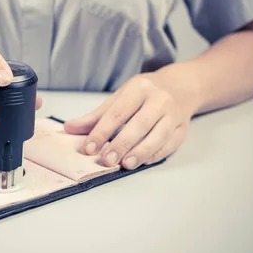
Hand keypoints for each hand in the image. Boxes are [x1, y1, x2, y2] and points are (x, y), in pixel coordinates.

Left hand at [63, 72, 196, 168]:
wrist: (181, 87)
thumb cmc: (145, 93)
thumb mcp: (120, 97)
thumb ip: (96, 116)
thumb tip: (69, 128)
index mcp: (139, 88)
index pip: (117, 113)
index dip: (101, 132)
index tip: (89, 148)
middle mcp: (159, 99)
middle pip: (138, 125)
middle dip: (121, 145)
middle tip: (106, 160)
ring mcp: (173, 114)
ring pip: (157, 136)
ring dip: (140, 153)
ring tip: (124, 164)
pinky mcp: (183, 129)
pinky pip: (169, 145)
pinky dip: (155, 155)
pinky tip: (142, 161)